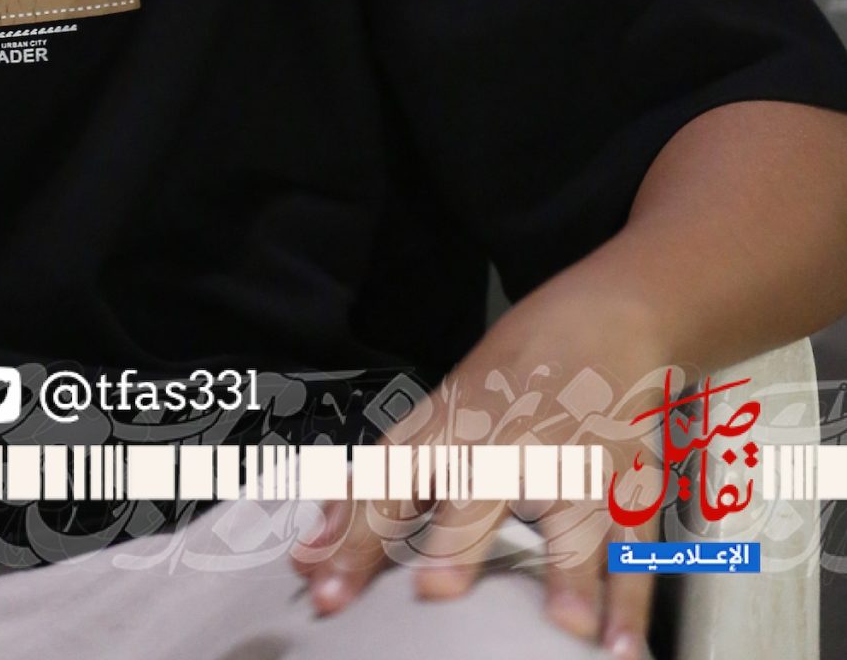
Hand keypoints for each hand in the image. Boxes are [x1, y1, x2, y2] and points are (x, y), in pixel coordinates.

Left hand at [289, 289, 685, 652]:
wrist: (603, 315)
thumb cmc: (509, 379)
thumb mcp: (434, 419)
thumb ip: (377, 490)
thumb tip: (310, 549)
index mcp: (450, 428)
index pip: (391, 483)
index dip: (355, 534)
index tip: (324, 584)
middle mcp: (507, 443)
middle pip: (478, 492)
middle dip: (457, 540)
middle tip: (436, 590)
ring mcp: (574, 459)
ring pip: (572, 515)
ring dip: (568, 571)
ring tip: (567, 624)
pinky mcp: (627, 477)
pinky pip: (632, 539)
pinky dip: (630, 591)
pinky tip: (618, 640)